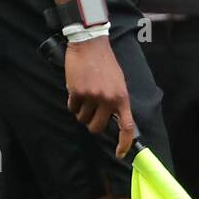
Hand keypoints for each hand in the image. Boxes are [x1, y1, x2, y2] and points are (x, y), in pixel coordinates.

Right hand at [65, 37, 135, 157]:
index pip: (126, 126)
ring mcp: (92, 96)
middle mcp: (108, 99)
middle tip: (91, 112)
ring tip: (85, 94)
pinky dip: (73, 102)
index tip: (120, 153)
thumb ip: (116, 101)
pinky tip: (77, 89)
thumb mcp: (118, 82)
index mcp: (122, 97)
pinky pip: (72, 108)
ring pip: (82, 118)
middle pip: (97, 127)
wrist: (90, 44)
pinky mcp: (77, 92)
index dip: (124, 143)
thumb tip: (112, 120)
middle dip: (92, 124)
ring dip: (81, 111)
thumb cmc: (105, 63)